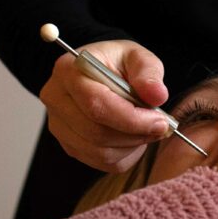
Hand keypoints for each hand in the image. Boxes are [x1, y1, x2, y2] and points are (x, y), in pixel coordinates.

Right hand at [39, 39, 169, 171]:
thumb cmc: (118, 63)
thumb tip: (157, 95)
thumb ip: (149, 73)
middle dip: (135, 134)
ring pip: (99, 151)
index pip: (96, 103)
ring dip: (131, 145)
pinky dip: (124, 155)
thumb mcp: (138, 57)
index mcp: (68, 70)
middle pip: (95, 131)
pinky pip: (100, 162)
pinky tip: (133, 136)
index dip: (130, 118)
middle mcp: (56, 98)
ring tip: (147, 129)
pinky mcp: (68, 144)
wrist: (103, 72)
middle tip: (161, 126)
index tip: (160, 121)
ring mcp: (58, 125)